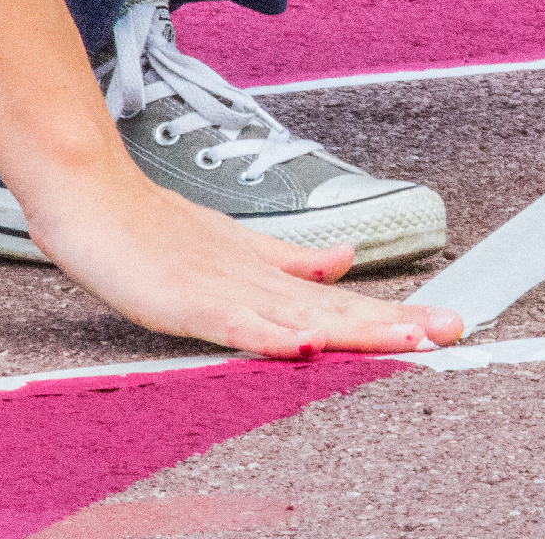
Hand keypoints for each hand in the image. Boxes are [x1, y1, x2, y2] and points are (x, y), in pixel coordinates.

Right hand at [27, 174, 462, 357]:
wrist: (92, 199)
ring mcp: (224, 288)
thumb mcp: (235, 247)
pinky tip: (306, 346)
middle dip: (397, 322)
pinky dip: (271, 335)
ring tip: (409, 339)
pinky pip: (236, 323)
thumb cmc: (153, 230)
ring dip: (356, 329)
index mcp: (268, 272)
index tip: (444, 324)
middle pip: (337, 309)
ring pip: (302, 315)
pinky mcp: (188, 300)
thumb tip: (346, 261)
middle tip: (452, 330)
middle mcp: (257, 280)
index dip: (393, 314)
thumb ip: (290, 261)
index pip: (342, 301)